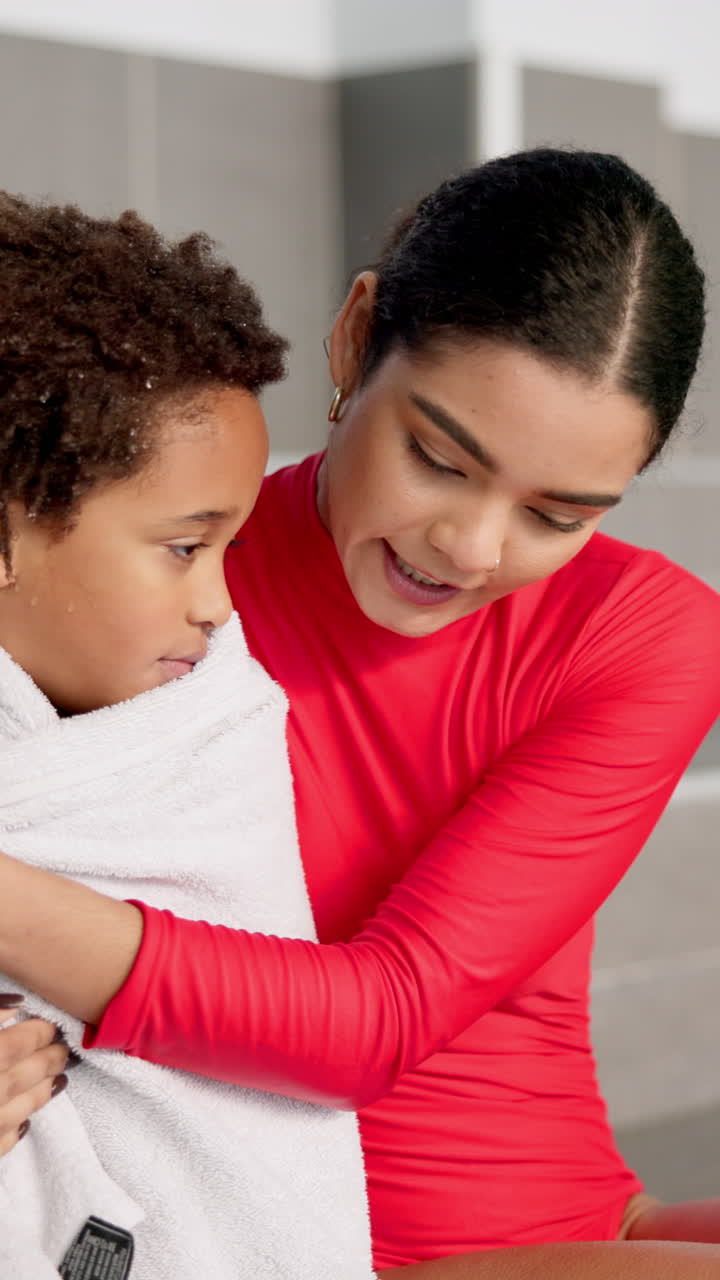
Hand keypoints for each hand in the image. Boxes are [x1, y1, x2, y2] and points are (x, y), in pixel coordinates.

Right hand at [0, 995, 71, 1155]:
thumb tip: (17, 1002)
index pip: (21, 1042)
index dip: (41, 1032)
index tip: (55, 1025)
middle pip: (29, 1073)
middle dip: (51, 1058)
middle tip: (67, 1049)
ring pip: (22, 1107)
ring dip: (43, 1091)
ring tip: (60, 1079)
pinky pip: (4, 1141)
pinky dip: (17, 1129)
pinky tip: (26, 1123)